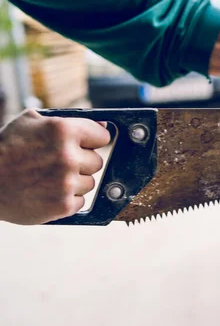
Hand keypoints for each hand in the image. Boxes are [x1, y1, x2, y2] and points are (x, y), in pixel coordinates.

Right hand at [0, 109, 110, 224]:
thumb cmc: (6, 148)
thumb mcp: (30, 121)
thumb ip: (67, 120)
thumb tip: (104, 126)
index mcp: (63, 131)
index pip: (102, 137)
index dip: (91, 141)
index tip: (84, 145)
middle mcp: (68, 156)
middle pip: (97, 161)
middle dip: (81, 162)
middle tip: (58, 163)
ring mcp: (66, 182)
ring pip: (89, 182)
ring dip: (75, 182)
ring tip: (49, 178)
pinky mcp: (62, 205)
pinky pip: (80, 201)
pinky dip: (67, 199)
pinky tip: (48, 192)